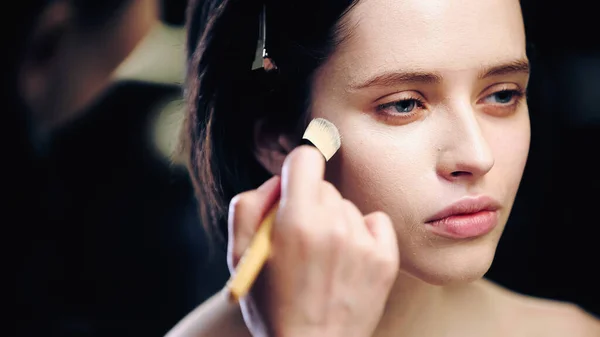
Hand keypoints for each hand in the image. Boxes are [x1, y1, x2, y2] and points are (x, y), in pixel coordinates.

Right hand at [228, 146, 399, 336]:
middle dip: (310, 205)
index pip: (305, 159)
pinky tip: (349, 259)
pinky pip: (376, 221)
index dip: (295, 171)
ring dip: (335, 223)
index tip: (295, 186)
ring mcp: (363, 242)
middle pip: (324, 187)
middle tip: (301, 241)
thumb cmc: (270, 305)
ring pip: (347, 207)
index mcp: (295, 221)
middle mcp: (333, 226)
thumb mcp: (239, 255)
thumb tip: (277, 180)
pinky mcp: (385, 258)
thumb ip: (249, 206)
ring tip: (324, 260)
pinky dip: (363, 233)